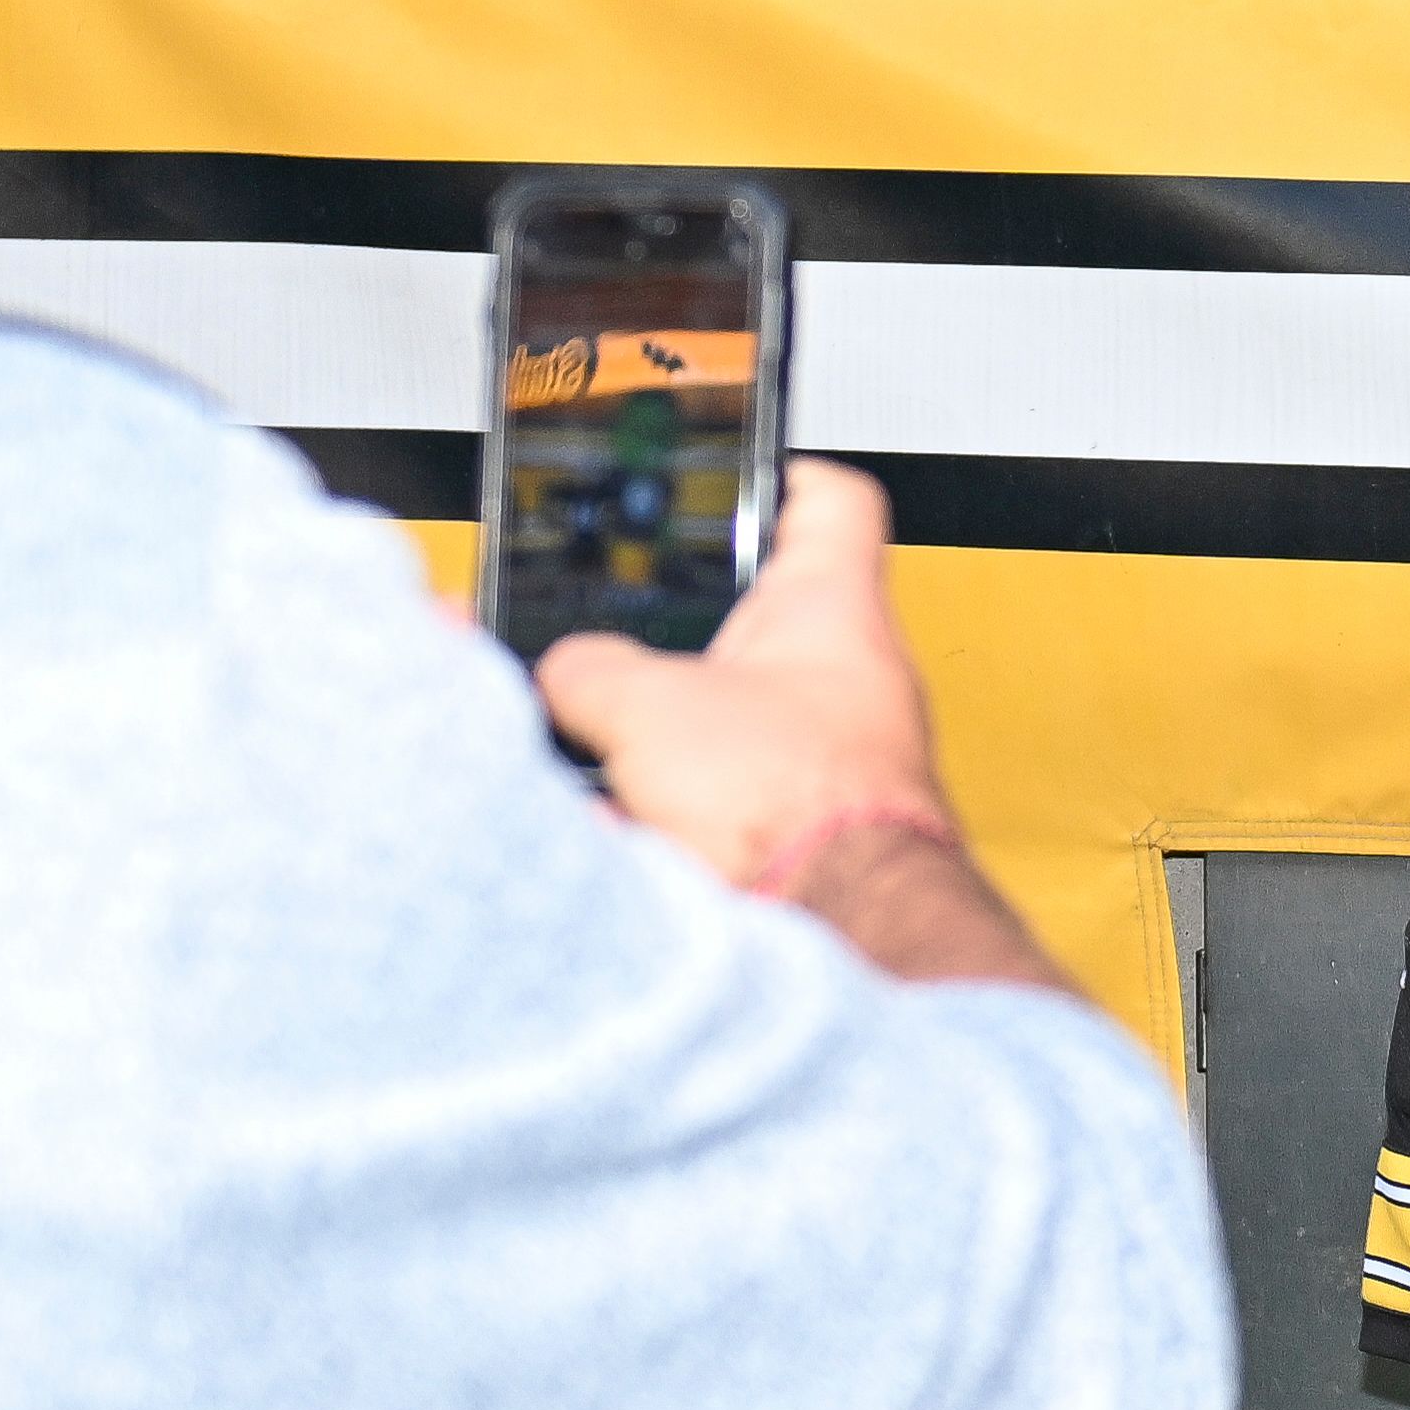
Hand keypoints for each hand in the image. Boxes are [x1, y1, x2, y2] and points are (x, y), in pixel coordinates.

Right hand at [534, 457, 948, 887]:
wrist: (841, 938)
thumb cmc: (801, 809)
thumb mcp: (648, 706)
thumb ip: (589, 670)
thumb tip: (563, 677)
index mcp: (831, 608)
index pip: (830, 499)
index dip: (779, 472)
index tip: (734, 471)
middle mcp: (846, 682)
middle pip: (750, 626)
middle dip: (667, 643)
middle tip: (607, 639)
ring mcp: (829, 765)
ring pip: (722, 730)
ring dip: (655, 746)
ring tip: (594, 753)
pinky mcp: (804, 840)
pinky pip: (718, 814)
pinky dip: (665, 822)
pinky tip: (620, 835)